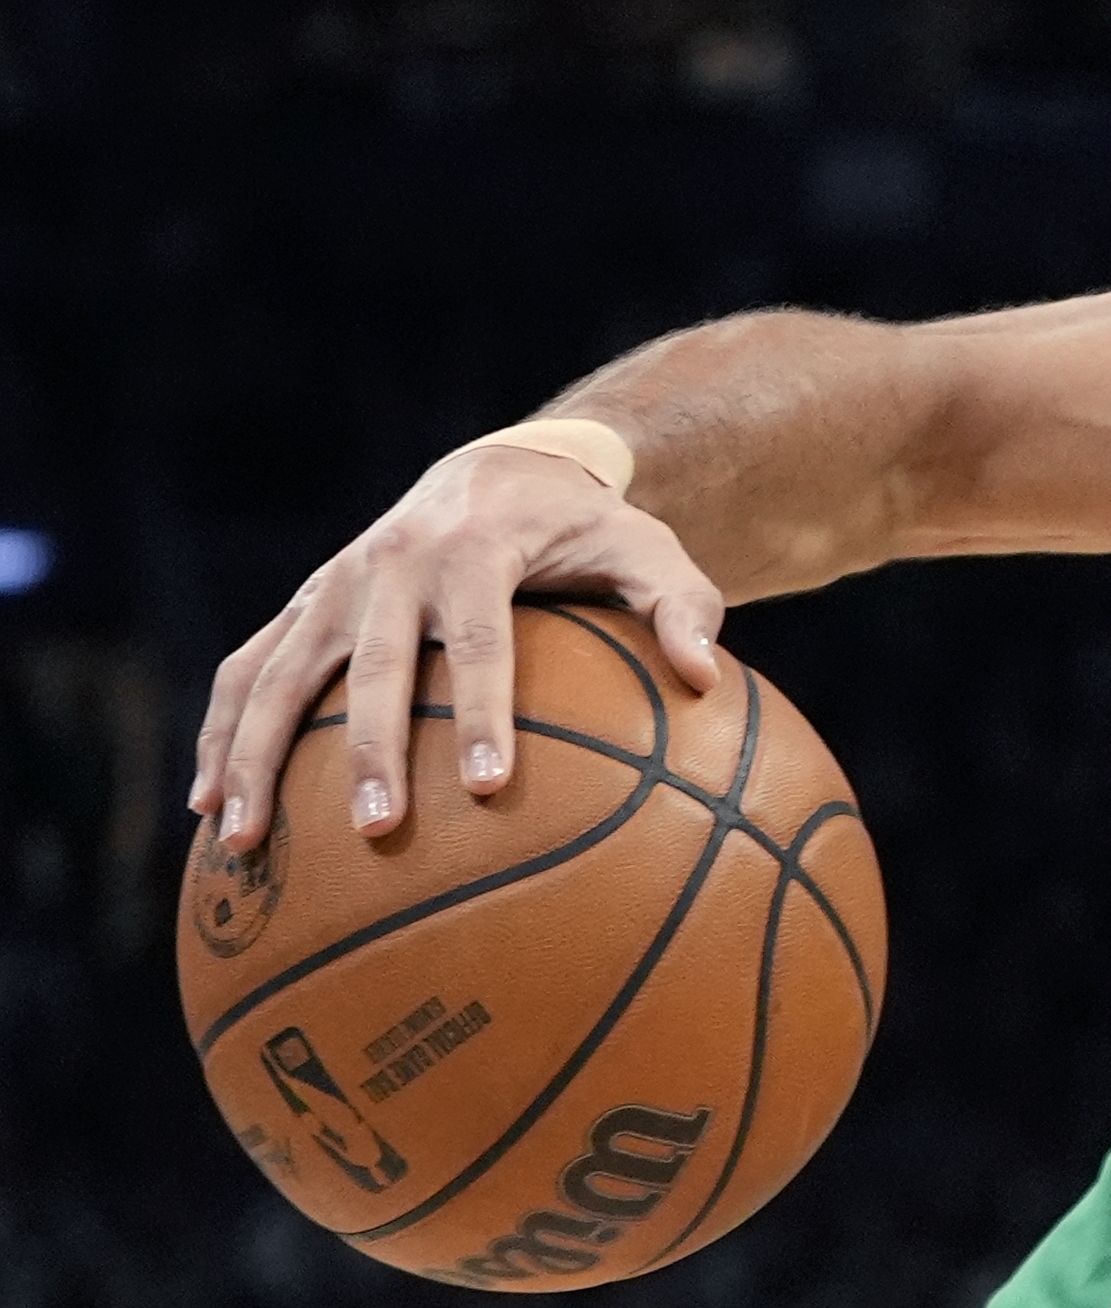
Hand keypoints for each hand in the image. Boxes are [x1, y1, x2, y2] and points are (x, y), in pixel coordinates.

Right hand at [191, 441, 723, 852]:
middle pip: (373, 667)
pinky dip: (221, 733)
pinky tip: (208, 809)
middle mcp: (390, 564)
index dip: (484, 713)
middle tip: (378, 832)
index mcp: (475, 550)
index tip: (492, 787)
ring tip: (247, 838)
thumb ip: (683, 607)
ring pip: (278, 671)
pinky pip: (247, 670)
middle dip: (369, 751)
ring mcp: (337, 585)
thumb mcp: (651, 551)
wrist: (501, 470)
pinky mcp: (305, 606)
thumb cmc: (589, 530)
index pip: (480, 641)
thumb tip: (705, 676)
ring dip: (254, 753)